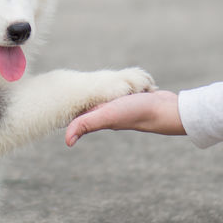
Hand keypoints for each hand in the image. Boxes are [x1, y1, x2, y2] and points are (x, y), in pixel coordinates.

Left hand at [65, 90, 185, 146]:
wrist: (166, 110)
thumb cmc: (136, 113)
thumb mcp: (107, 116)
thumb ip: (86, 124)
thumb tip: (67, 141)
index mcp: (99, 114)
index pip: (78, 110)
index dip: (68, 103)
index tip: (56, 97)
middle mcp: (110, 109)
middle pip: (92, 100)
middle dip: (85, 93)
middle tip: (72, 84)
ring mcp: (124, 103)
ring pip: (109, 92)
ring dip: (105, 87)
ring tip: (94, 86)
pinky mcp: (137, 95)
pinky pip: (125, 86)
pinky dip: (124, 83)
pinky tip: (122, 81)